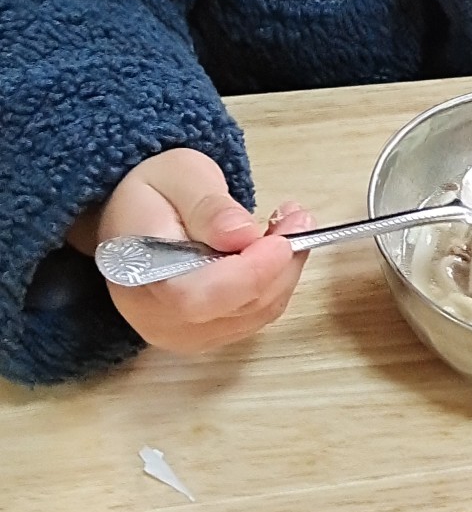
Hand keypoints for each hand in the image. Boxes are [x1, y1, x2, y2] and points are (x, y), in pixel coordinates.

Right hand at [91, 147, 310, 353]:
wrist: (132, 220)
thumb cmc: (152, 194)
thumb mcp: (179, 176)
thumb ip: (208, 207)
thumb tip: (242, 234)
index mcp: (137, 275)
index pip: (194, 297)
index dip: (246, 275)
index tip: (281, 242)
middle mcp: (156, 318)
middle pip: (234, 309)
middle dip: (278, 265)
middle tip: (299, 218)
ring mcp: (181, 334)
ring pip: (254, 315)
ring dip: (284, 272)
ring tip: (291, 225)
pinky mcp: (205, 335)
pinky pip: (254, 317)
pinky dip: (275, 283)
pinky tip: (276, 250)